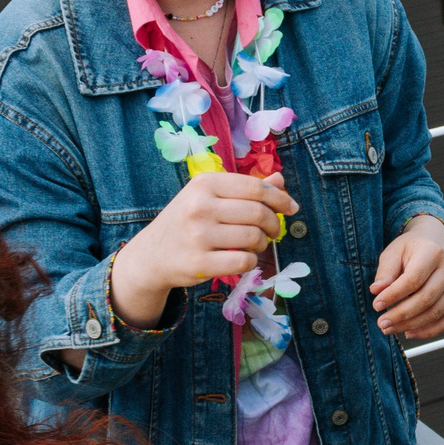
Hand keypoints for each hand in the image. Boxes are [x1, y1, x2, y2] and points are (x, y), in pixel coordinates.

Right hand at [113, 170, 299, 327]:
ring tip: (255, 245)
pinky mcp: (199, 263)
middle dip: (273, 224)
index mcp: (204, 183)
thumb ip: (244, 188)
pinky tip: (242, 258)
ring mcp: (198, 235)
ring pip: (254, 238)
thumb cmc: (186, 221)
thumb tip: (280, 181)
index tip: (291, 208)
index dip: (280, 198)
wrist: (151, 255)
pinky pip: (244, 261)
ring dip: (262, 244)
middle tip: (272, 231)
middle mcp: (199, 206)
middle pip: (258, 213)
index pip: (255, 187)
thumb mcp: (208, 197)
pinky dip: (251, 261)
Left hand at [371, 217, 443, 339]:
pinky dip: (428, 332)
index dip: (394, 295)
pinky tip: (409, 333)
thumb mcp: (394, 252)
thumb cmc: (411, 250)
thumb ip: (385, 272)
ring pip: (435, 313)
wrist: (434, 244)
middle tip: (382, 323)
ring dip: (411, 325)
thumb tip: (376, 291)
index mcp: (432, 253)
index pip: (413, 280)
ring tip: (390, 328)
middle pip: (426, 299)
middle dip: (401, 315)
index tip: (376, 305)